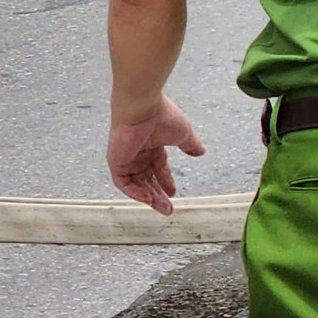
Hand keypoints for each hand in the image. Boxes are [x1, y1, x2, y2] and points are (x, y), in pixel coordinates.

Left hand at [107, 95, 204, 215]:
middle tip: (168, 208)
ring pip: (136, 184)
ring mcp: (126, 158)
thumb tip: (201, 152)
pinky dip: (136, 192)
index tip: (174, 192)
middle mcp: (138, 152)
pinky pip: (124, 183)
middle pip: (147, 179)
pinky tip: (148, 199)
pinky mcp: (116, 162)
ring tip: (163, 208)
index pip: (158, 167)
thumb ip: (190, 144)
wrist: (143, 108)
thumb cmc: (162, 115)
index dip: (166, 180)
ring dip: (149, 197)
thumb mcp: (183, 133)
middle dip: (158, 194)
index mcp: (152, 144)